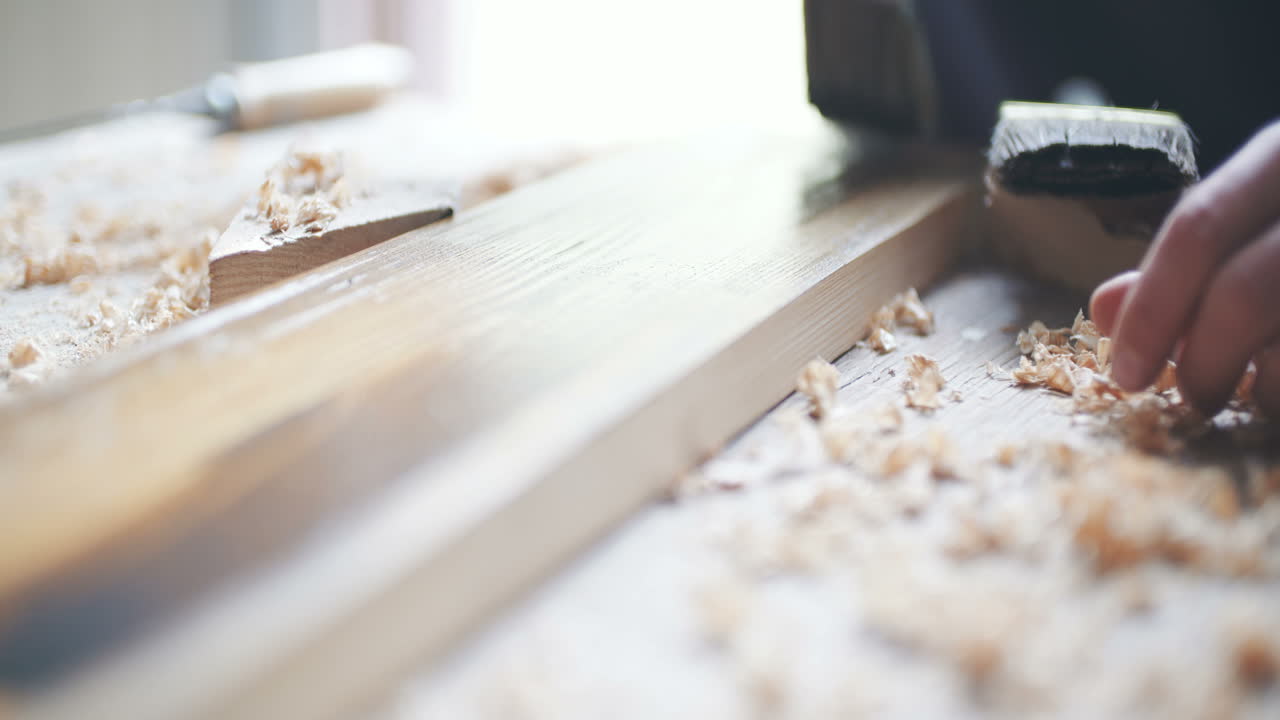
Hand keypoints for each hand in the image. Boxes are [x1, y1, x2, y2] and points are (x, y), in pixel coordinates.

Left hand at [1090, 120, 1279, 415]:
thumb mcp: (1261, 216)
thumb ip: (1191, 260)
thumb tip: (1105, 309)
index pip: (1200, 225)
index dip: (1154, 308)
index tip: (1125, 372)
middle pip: (1249, 288)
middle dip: (1207, 359)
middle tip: (1194, 399)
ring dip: (1274, 386)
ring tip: (1267, 395)